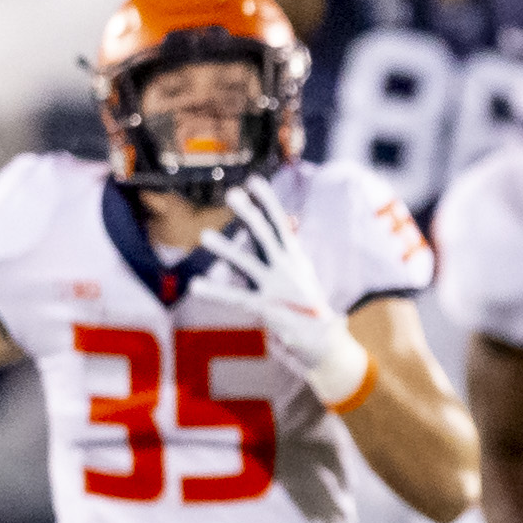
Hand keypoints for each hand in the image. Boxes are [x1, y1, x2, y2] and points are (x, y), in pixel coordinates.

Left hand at [203, 184, 372, 409]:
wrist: (326, 341)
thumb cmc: (309, 305)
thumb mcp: (302, 272)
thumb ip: (287, 247)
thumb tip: (288, 219)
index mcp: (294, 258)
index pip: (280, 224)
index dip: (267, 201)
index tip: (254, 180)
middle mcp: (287, 269)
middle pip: (266, 235)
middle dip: (249, 214)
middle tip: (233, 193)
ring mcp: (276, 288)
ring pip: (248, 263)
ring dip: (227, 250)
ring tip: (205, 235)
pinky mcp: (267, 309)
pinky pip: (236, 298)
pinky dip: (215, 292)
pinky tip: (196, 286)